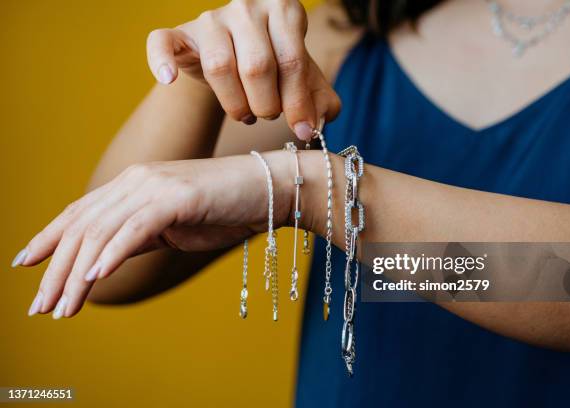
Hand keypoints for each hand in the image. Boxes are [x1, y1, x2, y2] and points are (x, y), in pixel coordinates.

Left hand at [15, 153, 295, 318]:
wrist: (267, 189)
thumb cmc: (223, 209)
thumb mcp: (170, 225)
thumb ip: (136, 235)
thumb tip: (102, 260)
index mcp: (133, 184)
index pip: (80, 212)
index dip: (48, 238)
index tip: (25, 264)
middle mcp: (137, 180)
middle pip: (83, 226)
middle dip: (56, 269)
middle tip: (41, 306)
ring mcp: (156, 187)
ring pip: (102, 232)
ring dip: (78, 275)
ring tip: (64, 308)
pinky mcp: (176, 198)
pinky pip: (135, 230)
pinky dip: (111, 255)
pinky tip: (95, 280)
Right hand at [145, 0, 340, 138]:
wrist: (236, 55)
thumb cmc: (275, 66)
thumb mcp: (303, 78)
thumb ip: (319, 98)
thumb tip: (316, 124)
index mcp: (284, 9)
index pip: (292, 60)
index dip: (297, 102)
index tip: (302, 130)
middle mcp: (247, 7)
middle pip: (257, 66)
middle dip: (266, 104)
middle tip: (267, 115)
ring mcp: (210, 18)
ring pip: (219, 67)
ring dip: (235, 103)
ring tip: (245, 114)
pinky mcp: (180, 33)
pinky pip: (163, 43)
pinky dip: (162, 61)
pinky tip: (169, 80)